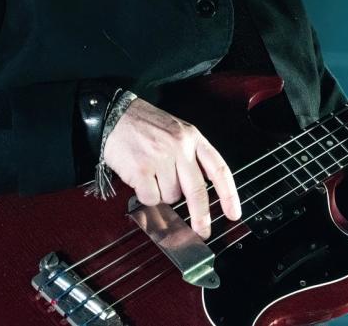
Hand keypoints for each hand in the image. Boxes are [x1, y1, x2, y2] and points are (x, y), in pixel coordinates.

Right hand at [102, 98, 241, 238]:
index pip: (219, 169)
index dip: (229, 195)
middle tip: (202, 232)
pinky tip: (140, 178)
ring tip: (151, 174)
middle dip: (200, 217)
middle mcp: (180, 147)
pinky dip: (145, 194)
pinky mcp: (142, 169)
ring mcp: (161, 157)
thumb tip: (195, 195)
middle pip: (197, 191)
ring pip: (170, 196)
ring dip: (161, 193)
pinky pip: (151, 198)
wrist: (114, 115)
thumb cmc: (144, 125)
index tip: (233, 213)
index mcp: (193, 137)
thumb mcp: (176, 132)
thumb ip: (190, 158)